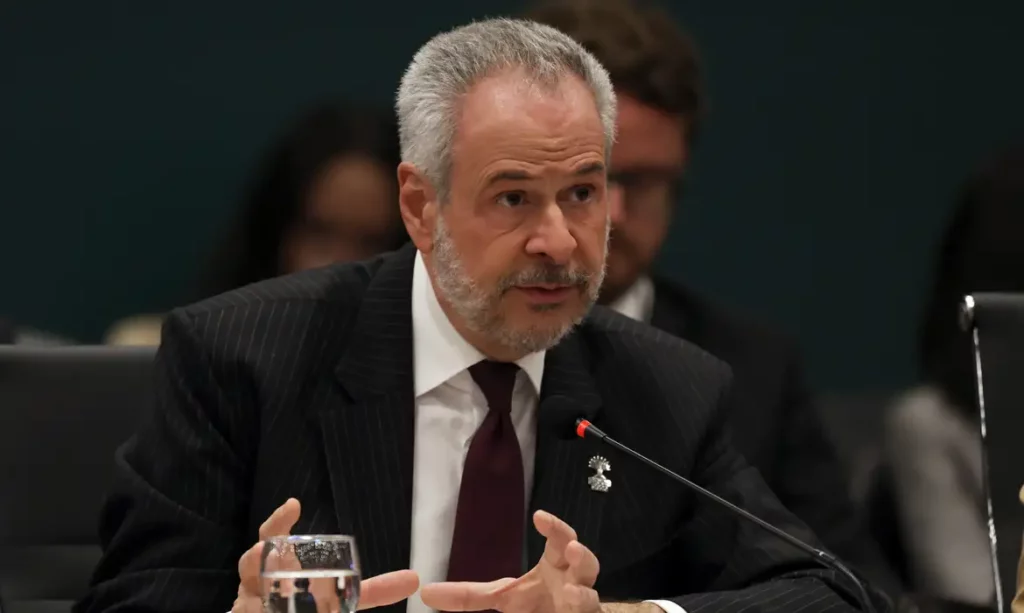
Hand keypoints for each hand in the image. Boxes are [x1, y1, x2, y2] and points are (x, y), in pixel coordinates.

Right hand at [232, 498, 419, 612]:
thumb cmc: (305, 605)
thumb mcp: (343, 599)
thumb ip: (374, 591)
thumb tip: (414, 579)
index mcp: (280, 566)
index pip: (273, 535)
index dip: (280, 519)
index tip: (294, 504)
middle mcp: (258, 582)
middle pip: (249, 562)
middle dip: (257, 556)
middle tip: (267, 554)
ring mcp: (248, 604)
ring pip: (243, 597)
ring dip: (251, 596)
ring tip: (260, 594)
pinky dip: (251, 612)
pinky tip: (257, 611)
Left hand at [420, 510, 599, 612]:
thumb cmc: (538, 603)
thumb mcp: (502, 598)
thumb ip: (468, 596)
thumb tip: (427, 592)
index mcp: (556, 565)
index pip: (560, 538)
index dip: (553, 527)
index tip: (538, 515)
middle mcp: (575, 582)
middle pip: (587, 563)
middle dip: (582, 555)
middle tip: (572, 548)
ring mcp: (584, 605)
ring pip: (591, 598)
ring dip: (583, 596)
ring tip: (573, 594)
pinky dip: (580, 612)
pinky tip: (571, 608)